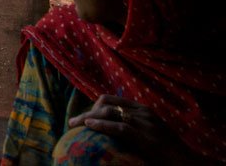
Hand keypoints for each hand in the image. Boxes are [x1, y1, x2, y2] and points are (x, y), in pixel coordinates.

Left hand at [69, 95, 195, 161]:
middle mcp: (142, 112)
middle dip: (87, 112)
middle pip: (105, 104)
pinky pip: (118, 127)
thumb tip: (110, 127)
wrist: (186, 162)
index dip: (93, 107)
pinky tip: (89, 127)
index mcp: (142, 109)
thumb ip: (133, 125)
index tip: (84, 117)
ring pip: (108, 113)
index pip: (111, 100)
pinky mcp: (145, 136)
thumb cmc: (167, 151)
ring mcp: (144, 123)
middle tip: (73, 122)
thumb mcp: (149, 132)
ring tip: (75, 125)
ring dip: (88, 118)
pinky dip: (101, 125)